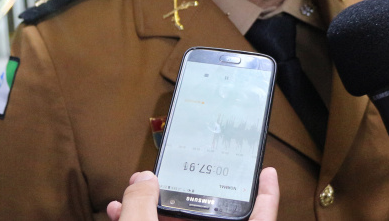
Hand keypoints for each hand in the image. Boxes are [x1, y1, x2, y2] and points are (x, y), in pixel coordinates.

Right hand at [106, 168, 278, 220]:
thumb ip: (141, 206)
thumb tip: (145, 180)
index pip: (260, 220)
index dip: (267, 196)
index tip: (267, 173)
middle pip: (209, 218)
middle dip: (183, 194)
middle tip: (169, 176)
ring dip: (154, 211)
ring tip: (130, 196)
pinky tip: (120, 214)